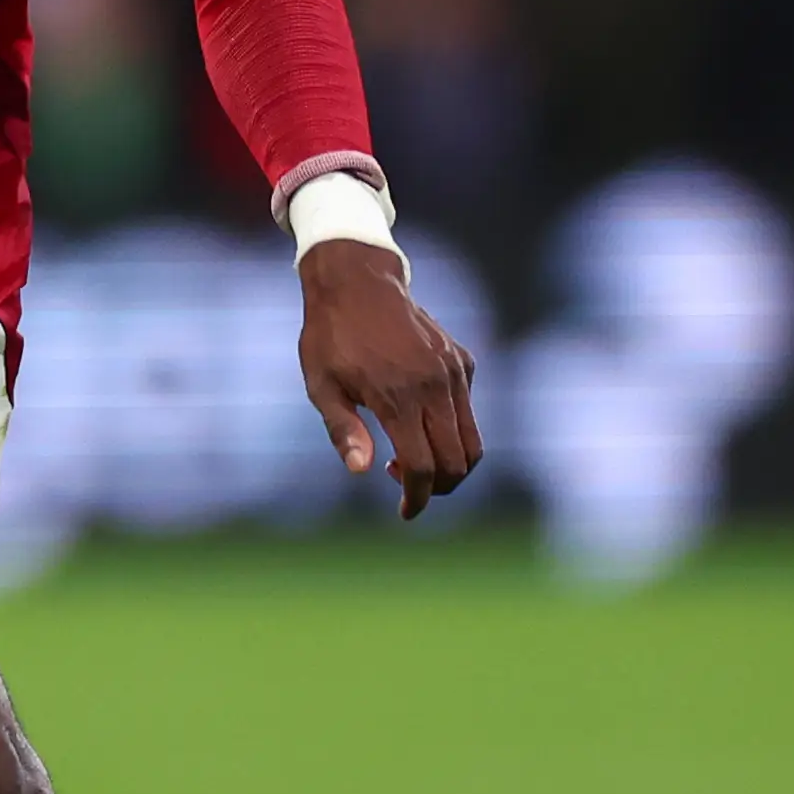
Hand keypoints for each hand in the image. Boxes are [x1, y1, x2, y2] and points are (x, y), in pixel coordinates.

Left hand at [298, 239, 481, 521]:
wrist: (357, 281)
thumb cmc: (330, 337)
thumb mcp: (321, 385)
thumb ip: (343, 430)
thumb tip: (363, 472)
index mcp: (398, 397)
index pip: (422, 467)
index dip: (417, 498)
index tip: (406, 513)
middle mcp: (435, 386)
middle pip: (457, 463)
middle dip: (437, 488)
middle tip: (404, 486)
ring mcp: (454, 372)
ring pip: (472, 441)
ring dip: (449, 464)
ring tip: (410, 458)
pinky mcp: (463, 361)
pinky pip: (468, 411)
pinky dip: (452, 430)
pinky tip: (417, 418)